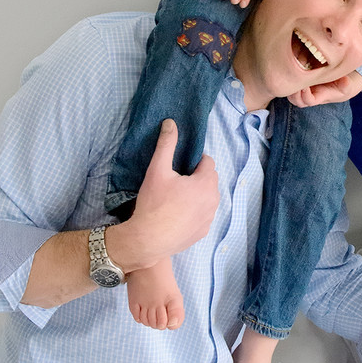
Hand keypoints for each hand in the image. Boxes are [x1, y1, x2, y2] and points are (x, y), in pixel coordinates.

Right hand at [113, 119, 218, 269]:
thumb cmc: (153, 204)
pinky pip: (203, 214)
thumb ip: (166, 144)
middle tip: (174, 182)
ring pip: (207, 197)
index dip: (193, 161)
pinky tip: (177, 214)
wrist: (147, 240)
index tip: (178, 168)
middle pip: (209, 179)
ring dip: (196, 194)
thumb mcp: (157, 170)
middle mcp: (214, 200)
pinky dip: (194, 211)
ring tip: (175, 198)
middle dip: (196, 177)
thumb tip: (170, 122)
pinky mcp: (203, 231)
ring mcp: (210, 218)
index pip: (207, 162)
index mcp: (206, 183)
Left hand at [286, 71, 361, 107]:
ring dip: (290, 86)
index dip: (305, 95)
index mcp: (320, 97)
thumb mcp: (348, 85)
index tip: (306, 86)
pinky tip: (293, 66)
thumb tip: (345, 81)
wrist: (343, 80)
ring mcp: (306, 88)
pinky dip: (290, 77)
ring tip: (291, 74)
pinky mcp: (303, 79)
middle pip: (297, 100)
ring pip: (292, 93)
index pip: (309, 101)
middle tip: (293, 81)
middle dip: (293, 93)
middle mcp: (310, 94)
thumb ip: (346, 85)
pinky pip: (292, 82)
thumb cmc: (345, 85)